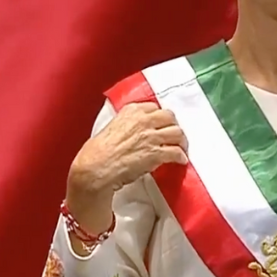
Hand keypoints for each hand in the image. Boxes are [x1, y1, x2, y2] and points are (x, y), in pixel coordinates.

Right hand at [65, 104, 186, 231]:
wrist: (96, 168)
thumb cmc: (97, 152)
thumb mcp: (110, 127)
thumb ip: (126, 124)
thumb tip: (135, 131)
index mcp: (131, 111)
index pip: (154, 108)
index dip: (160, 117)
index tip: (161, 124)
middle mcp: (144, 120)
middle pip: (170, 117)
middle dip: (173, 125)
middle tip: (174, 135)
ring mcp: (151, 136)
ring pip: (177, 133)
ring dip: (181, 141)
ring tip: (181, 147)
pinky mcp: (156, 153)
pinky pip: (176, 152)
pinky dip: (181, 157)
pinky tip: (181, 160)